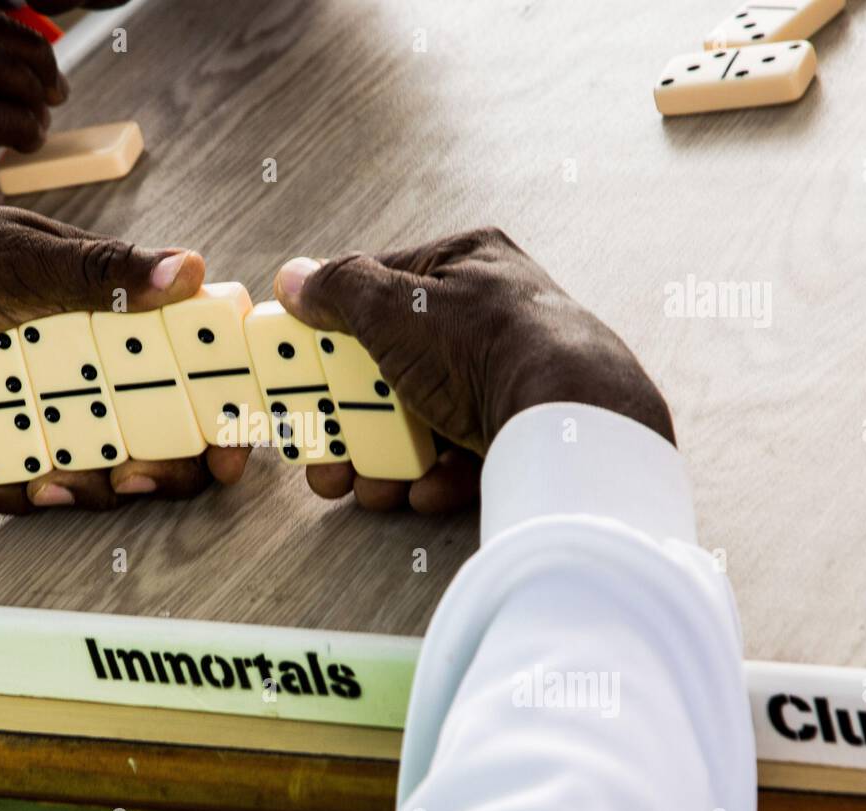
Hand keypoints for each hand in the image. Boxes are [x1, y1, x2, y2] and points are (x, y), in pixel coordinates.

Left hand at [0, 185, 249, 510]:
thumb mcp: (23, 257)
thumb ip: (102, 271)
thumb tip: (189, 271)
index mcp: (119, 319)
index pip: (191, 370)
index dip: (219, 415)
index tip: (226, 453)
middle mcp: (94, 365)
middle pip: (155, 435)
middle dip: (153, 469)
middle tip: (129, 478)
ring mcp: (50, 401)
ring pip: (92, 467)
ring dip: (78, 487)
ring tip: (40, 485)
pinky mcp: (3, 427)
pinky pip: (18, 475)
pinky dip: (0, 489)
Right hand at [273, 229, 673, 512]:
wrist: (569, 420)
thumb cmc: (485, 345)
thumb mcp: (393, 306)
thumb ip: (340, 289)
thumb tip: (296, 279)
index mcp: (465, 264)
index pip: (382, 289)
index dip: (334, 330)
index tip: (301, 368)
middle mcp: (491, 314)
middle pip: (396, 365)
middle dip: (353, 417)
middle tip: (324, 453)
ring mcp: (511, 374)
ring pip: (426, 417)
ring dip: (385, 457)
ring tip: (364, 488)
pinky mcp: (525, 428)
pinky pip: (464, 452)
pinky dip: (435, 475)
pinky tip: (420, 490)